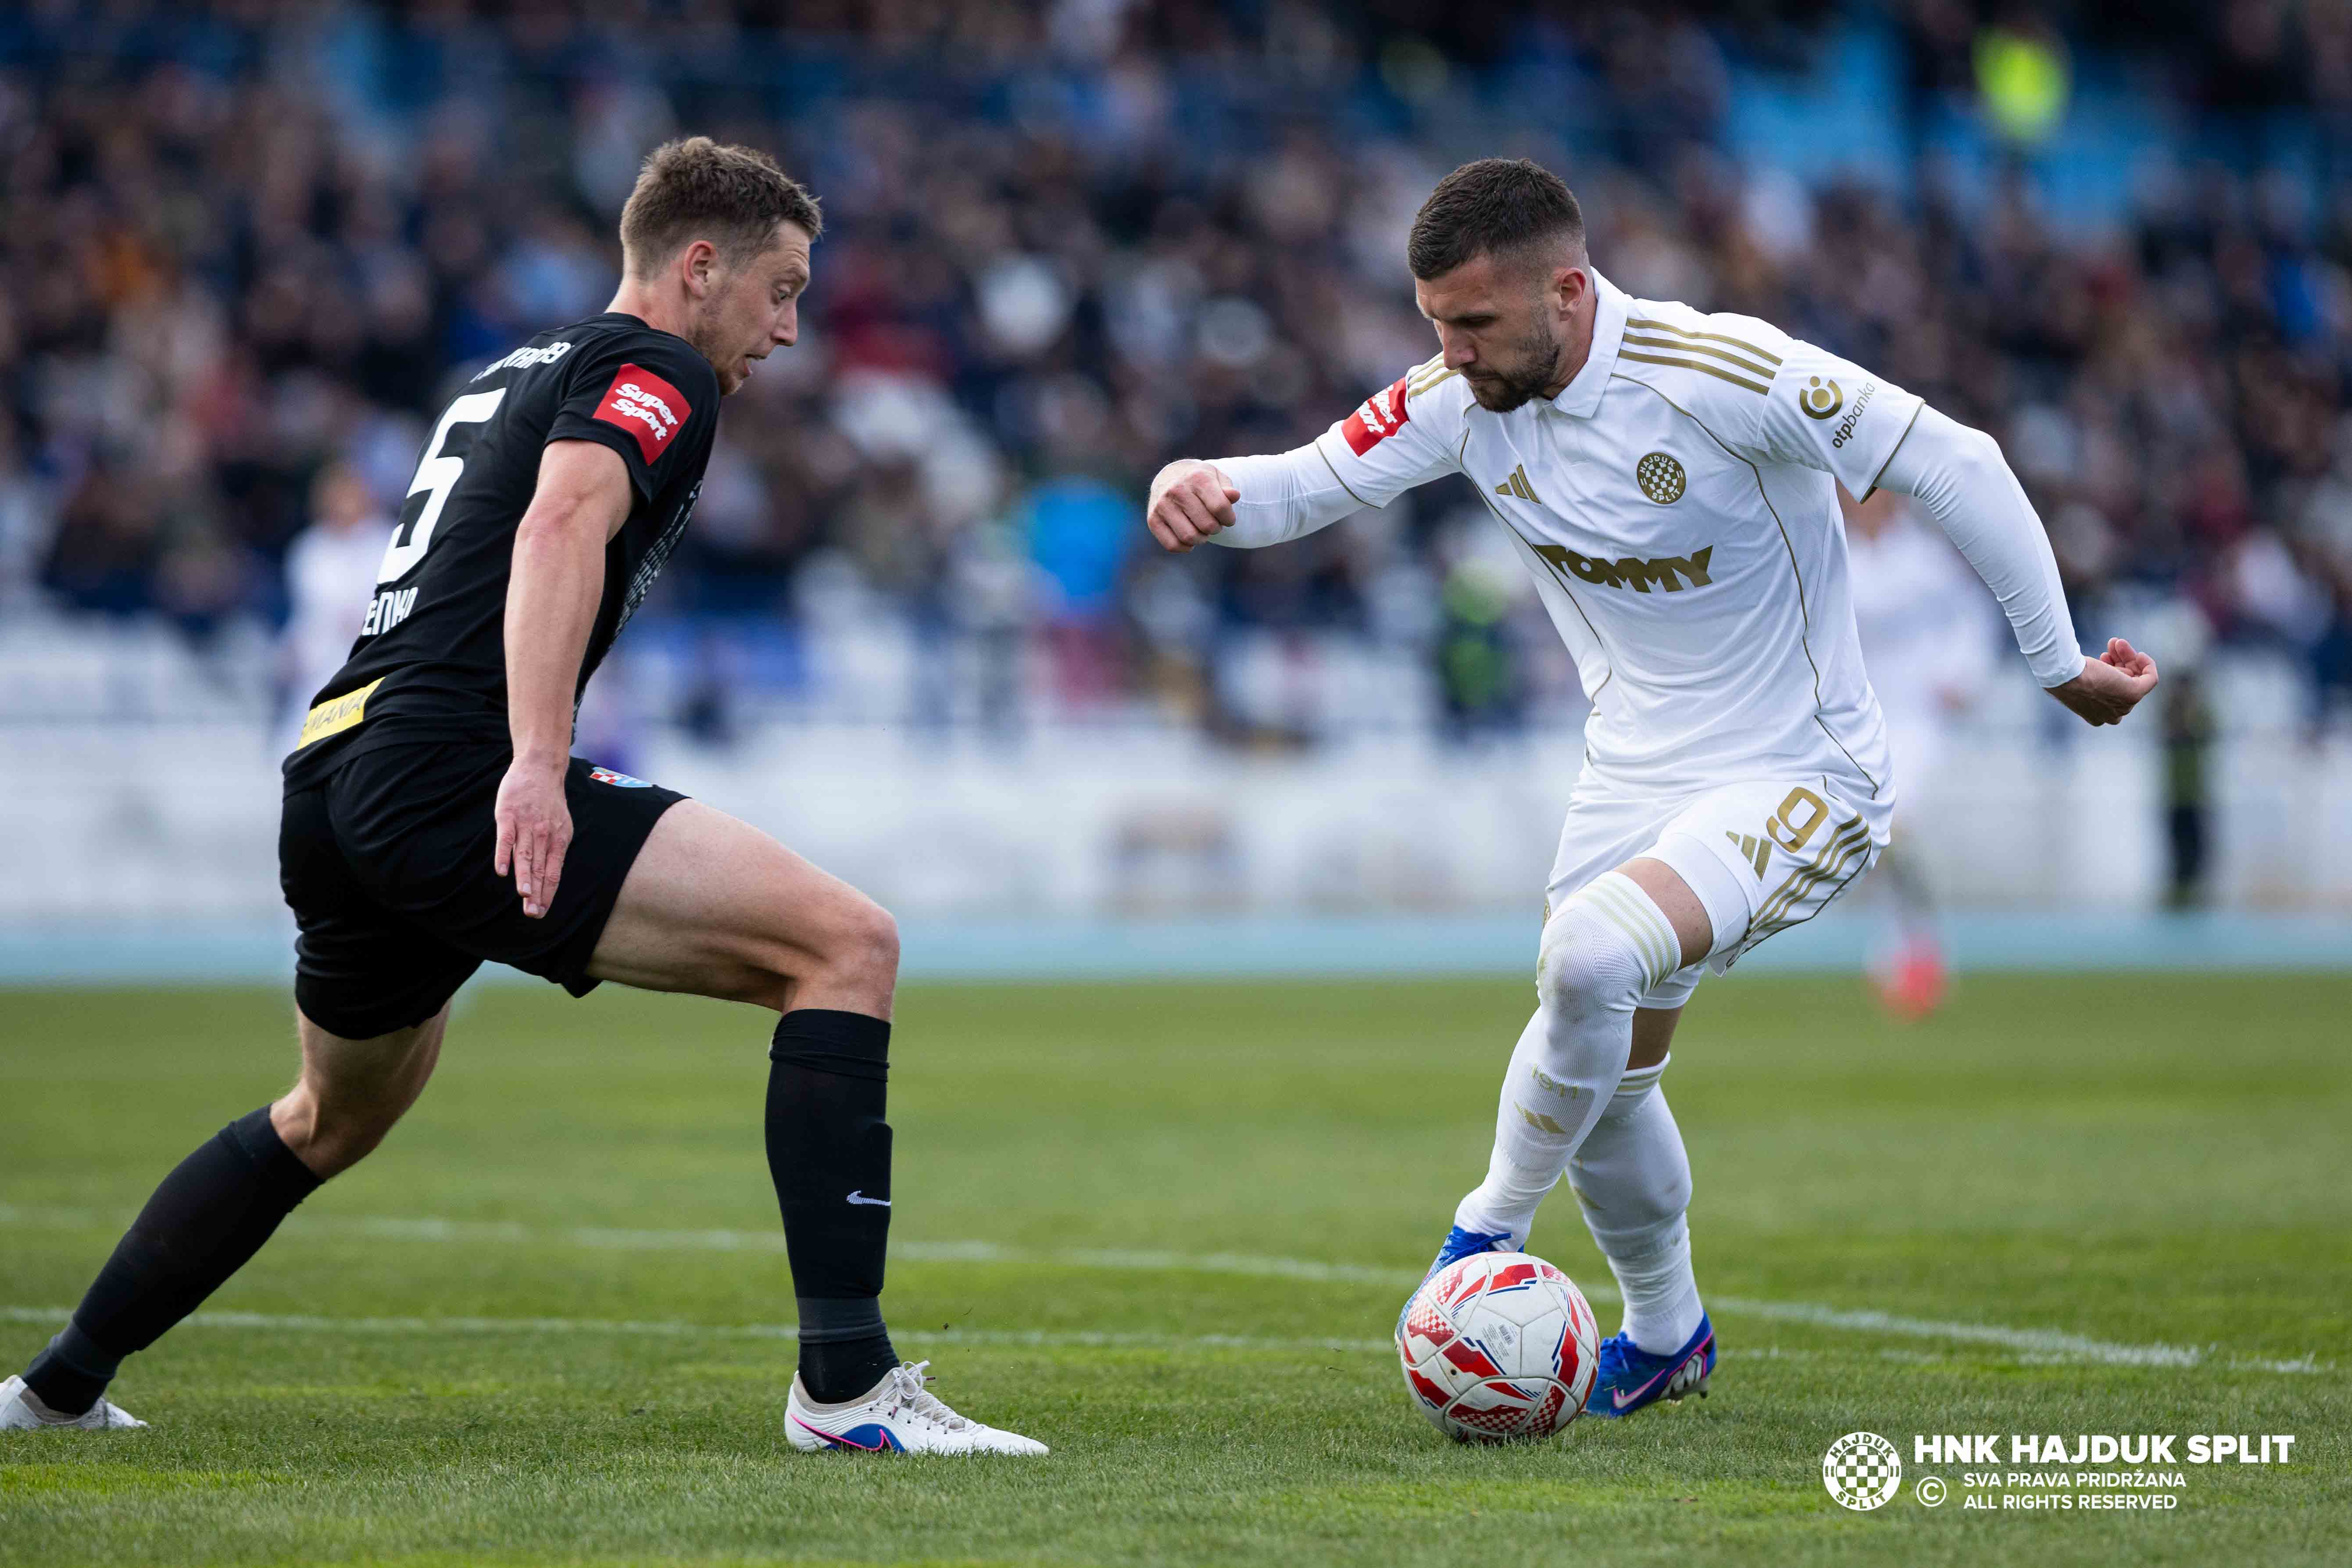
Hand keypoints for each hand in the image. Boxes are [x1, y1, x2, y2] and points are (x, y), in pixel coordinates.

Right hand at [494, 755, 571, 917]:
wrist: (540, 768)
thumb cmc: (549, 801)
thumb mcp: (561, 825)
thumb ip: (554, 849)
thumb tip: (550, 875)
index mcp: (559, 840)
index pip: (553, 872)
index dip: (547, 893)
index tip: (542, 912)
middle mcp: (544, 834)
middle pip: (540, 868)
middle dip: (536, 893)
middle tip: (532, 913)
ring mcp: (526, 824)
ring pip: (525, 855)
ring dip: (524, 877)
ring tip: (524, 896)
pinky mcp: (508, 814)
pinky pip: (506, 837)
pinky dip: (503, 854)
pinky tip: (502, 870)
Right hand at [1144, 461, 1239, 552]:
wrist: (1169, 477)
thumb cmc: (1199, 482)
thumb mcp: (1216, 478)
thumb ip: (1227, 489)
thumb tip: (1234, 496)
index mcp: (1196, 478)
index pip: (1220, 507)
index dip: (1229, 518)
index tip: (1227, 518)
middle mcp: (1177, 490)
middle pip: (1207, 526)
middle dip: (1216, 529)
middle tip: (1213, 523)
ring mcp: (1162, 505)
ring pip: (1190, 537)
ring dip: (1202, 539)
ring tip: (1201, 530)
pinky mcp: (1153, 520)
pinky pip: (1173, 545)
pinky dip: (1185, 547)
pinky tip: (1189, 538)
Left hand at [2045, 637, 2158, 726]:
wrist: (2066, 677)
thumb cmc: (2066, 676)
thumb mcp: (2076, 681)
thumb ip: (2090, 682)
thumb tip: (2101, 671)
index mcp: (2098, 716)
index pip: (2113, 691)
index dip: (2112, 671)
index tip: (2106, 655)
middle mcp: (2112, 715)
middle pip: (2123, 682)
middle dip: (2120, 660)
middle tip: (2113, 643)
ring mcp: (2123, 706)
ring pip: (2134, 677)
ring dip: (2126, 656)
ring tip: (2115, 642)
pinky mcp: (2133, 694)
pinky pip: (2150, 679)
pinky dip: (2147, 664)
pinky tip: (2139, 654)